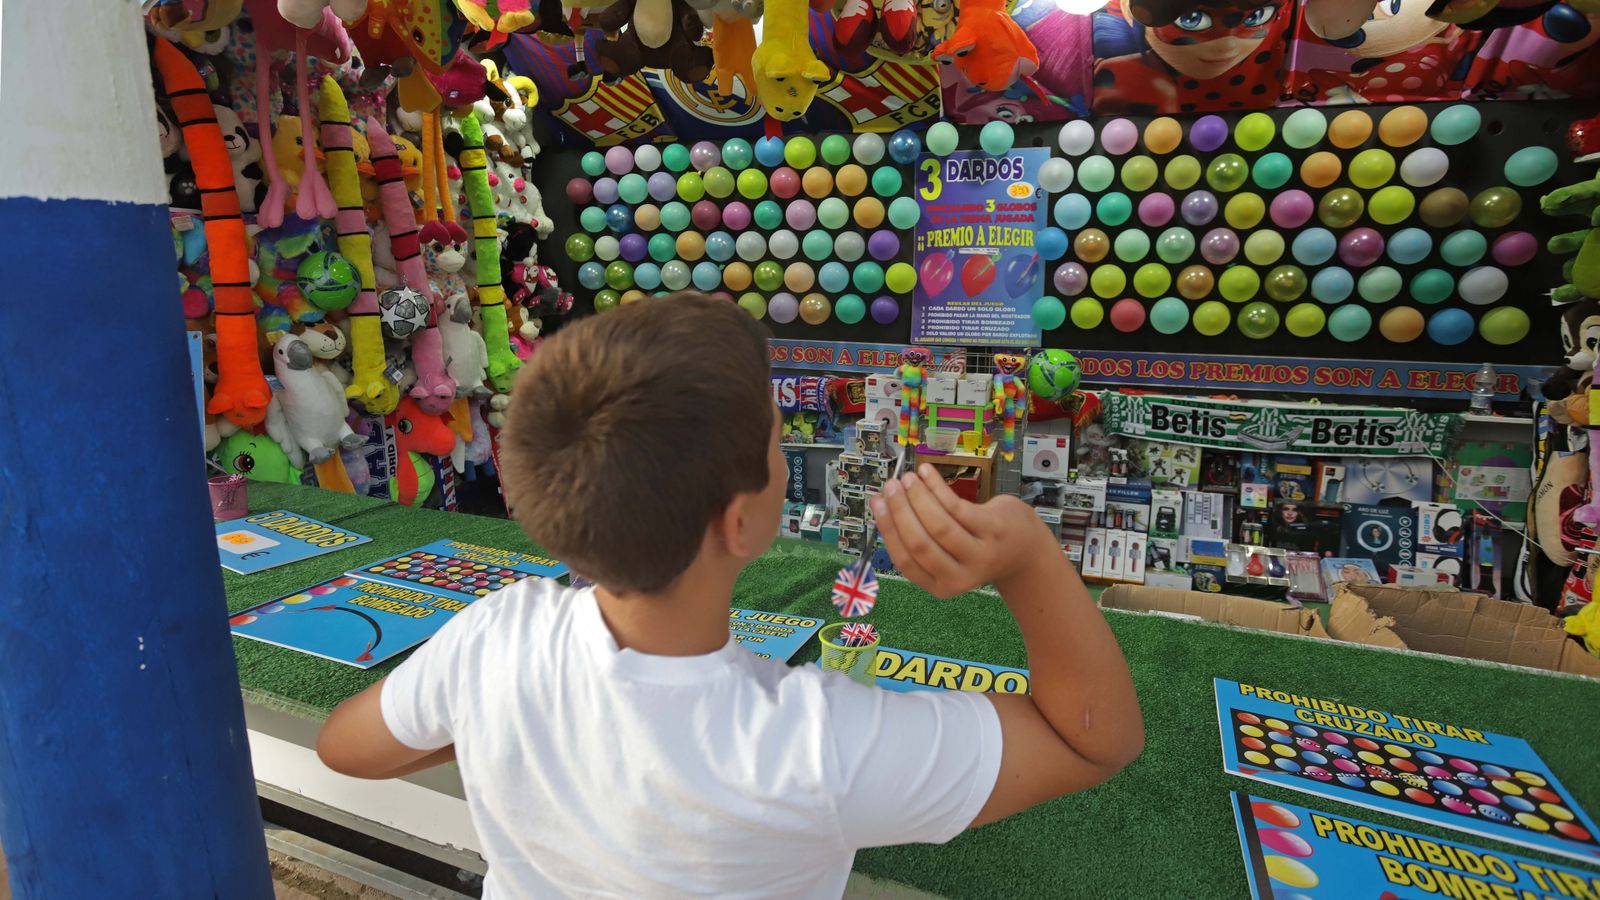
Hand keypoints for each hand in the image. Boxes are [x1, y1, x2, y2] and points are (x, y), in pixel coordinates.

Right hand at [871, 464, 1055, 598]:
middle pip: (920, 543)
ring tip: (908, 477)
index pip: (905, 561)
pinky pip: (958, 507)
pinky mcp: (993, 530)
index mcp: (941, 586)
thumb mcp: (947, 555)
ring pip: (939, 524)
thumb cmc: (975, 547)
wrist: (1023, 549)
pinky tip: (927, 473)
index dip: (888, 529)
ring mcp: (980, 554)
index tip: (876, 503)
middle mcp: (961, 576)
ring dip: (918, 497)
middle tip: (890, 486)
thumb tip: (884, 504)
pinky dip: (938, 487)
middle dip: (900, 511)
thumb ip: (920, 539)